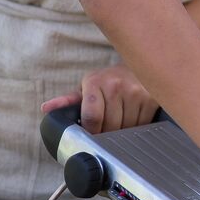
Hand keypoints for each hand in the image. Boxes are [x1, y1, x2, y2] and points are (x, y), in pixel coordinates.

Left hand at [41, 64, 158, 133]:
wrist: (135, 66)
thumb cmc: (107, 82)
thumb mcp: (86, 89)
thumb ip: (67, 102)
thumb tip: (47, 109)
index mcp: (95, 82)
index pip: (92, 118)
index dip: (91, 131)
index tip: (92, 133)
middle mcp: (116, 85)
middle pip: (110, 127)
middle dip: (107, 133)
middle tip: (107, 126)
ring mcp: (135, 92)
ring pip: (127, 129)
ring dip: (123, 132)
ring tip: (121, 120)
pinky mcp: (152, 98)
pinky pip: (142, 125)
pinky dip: (137, 128)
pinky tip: (134, 118)